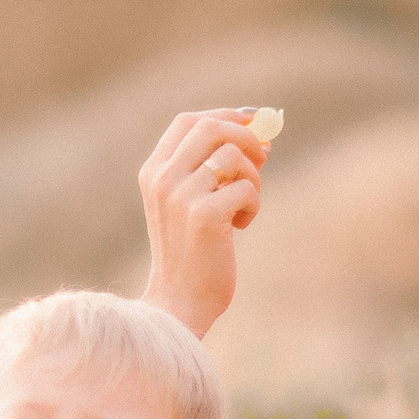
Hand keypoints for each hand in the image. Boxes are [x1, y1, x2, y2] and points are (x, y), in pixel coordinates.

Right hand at [138, 109, 270, 338]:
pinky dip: (253, 205)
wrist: (179, 303)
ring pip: (235, 157)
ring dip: (253, 178)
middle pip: (212, 128)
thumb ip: (215, 167)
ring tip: (244, 206)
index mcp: (153, 172)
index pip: (189, 122)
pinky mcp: (205, 216)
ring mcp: (181, 196)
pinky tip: (239, 227)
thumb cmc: (193, 253)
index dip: (225, 115)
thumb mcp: (194, 202)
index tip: (253, 120)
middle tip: (265, 157)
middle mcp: (163, 179)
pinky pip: (247, 189)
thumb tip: (261, 129)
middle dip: (247, 136)